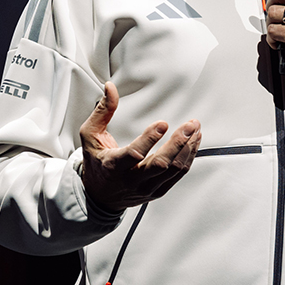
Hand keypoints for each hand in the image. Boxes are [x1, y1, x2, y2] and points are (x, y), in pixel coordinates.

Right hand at [78, 81, 200, 211]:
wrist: (99, 196)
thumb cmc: (95, 163)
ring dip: (188, 148)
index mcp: (112, 166)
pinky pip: (178, 174)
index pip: (134, 154)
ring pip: (174, 169)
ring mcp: (147, 188)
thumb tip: (110, 88)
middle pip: (161, 164)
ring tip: (194, 130)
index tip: (163, 123)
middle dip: (179, 142)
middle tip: (190, 125)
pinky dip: (188, 157)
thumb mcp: (90, 135)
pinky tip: (193, 142)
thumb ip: (102, 111)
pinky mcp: (158, 191)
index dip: (150, 139)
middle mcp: (131, 180)